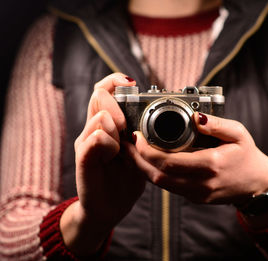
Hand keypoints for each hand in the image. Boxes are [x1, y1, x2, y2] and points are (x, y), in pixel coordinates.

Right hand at [60, 73, 145, 255]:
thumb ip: (141, 134)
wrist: (108, 208)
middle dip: (117, 105)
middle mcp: (93, 129)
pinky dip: (107, 142)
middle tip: (127, 125)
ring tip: (123, 144)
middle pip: (98, 97)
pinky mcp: (84, 159)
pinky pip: (93, 140)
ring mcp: (87, 143)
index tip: (131, 84)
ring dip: (115, 125)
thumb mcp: (138, 152)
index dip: (115, 81)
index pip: (104, 90)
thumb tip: (157, 114)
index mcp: (106, 125)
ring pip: (98, 116)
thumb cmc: (125, 179)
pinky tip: (114, 153)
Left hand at [133, 112, 267, 204]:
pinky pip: (168, 187)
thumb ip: (217, 124)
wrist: (256, 185)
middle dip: (137, 160)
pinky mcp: (195, 197)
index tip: (137, 136)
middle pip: (158, 176)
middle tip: (127, 143)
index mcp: (211, 165)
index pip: (169, 162)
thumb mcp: (238, 133)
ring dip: (142, 168)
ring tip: (131, 151)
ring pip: (160, 184)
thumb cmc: (247, 156)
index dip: (147, 151)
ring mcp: (197, 194)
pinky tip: (147, 161)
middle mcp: (202, 183)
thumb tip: (196, 116)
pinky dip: (154, 174)